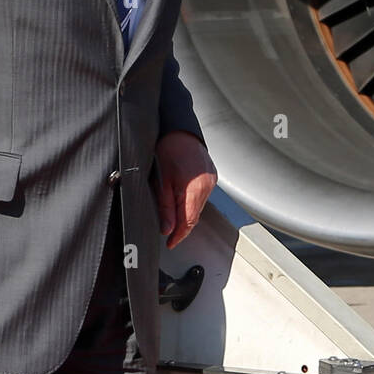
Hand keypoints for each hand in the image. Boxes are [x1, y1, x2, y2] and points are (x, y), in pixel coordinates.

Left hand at [153, 131, 216, 249]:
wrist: (180, 130)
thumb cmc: (168, 149)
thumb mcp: (161, 181)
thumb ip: (165, 207)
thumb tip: (167, 228)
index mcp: (194, 189)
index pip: (188, 222)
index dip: (179, 236)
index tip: (171, 243)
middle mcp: (207, 186)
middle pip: (195, 215)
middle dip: (182, 227)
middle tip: (170, 234)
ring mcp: (211, 181)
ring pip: (199, 206)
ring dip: (187, 214)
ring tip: (174, 218)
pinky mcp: (211, 176)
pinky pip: (202, 196)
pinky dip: (193, 202)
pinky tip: (183, 201)